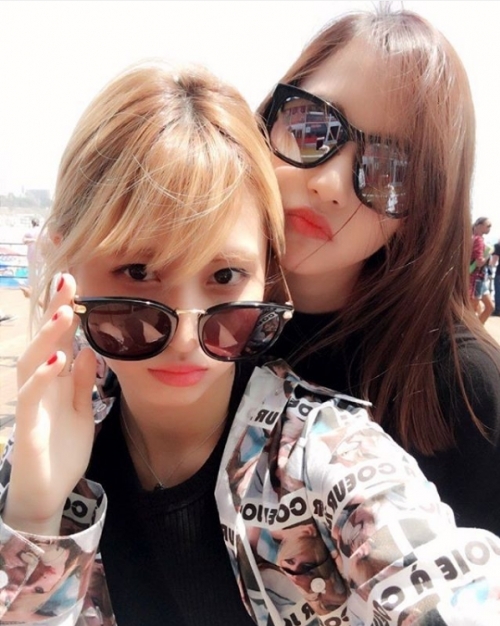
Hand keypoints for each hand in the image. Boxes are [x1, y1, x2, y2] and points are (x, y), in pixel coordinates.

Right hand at [5, 273, 96, 534]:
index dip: (66, 313)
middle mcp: (42, 387)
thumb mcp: (81, 411)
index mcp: (57, 382)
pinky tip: (58, 359)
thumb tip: (90, 350)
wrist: (49, 493)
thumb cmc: (63, 450)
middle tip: (67, 282)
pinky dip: (44, 376)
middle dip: (55, 312)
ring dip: (48, 337)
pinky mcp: (28, 425)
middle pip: (45, 342)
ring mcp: (33, 404)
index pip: (61, 340)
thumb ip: (83, 382)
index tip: (77, 285)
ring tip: (65, 314)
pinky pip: (33, 395)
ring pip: (33, 361)